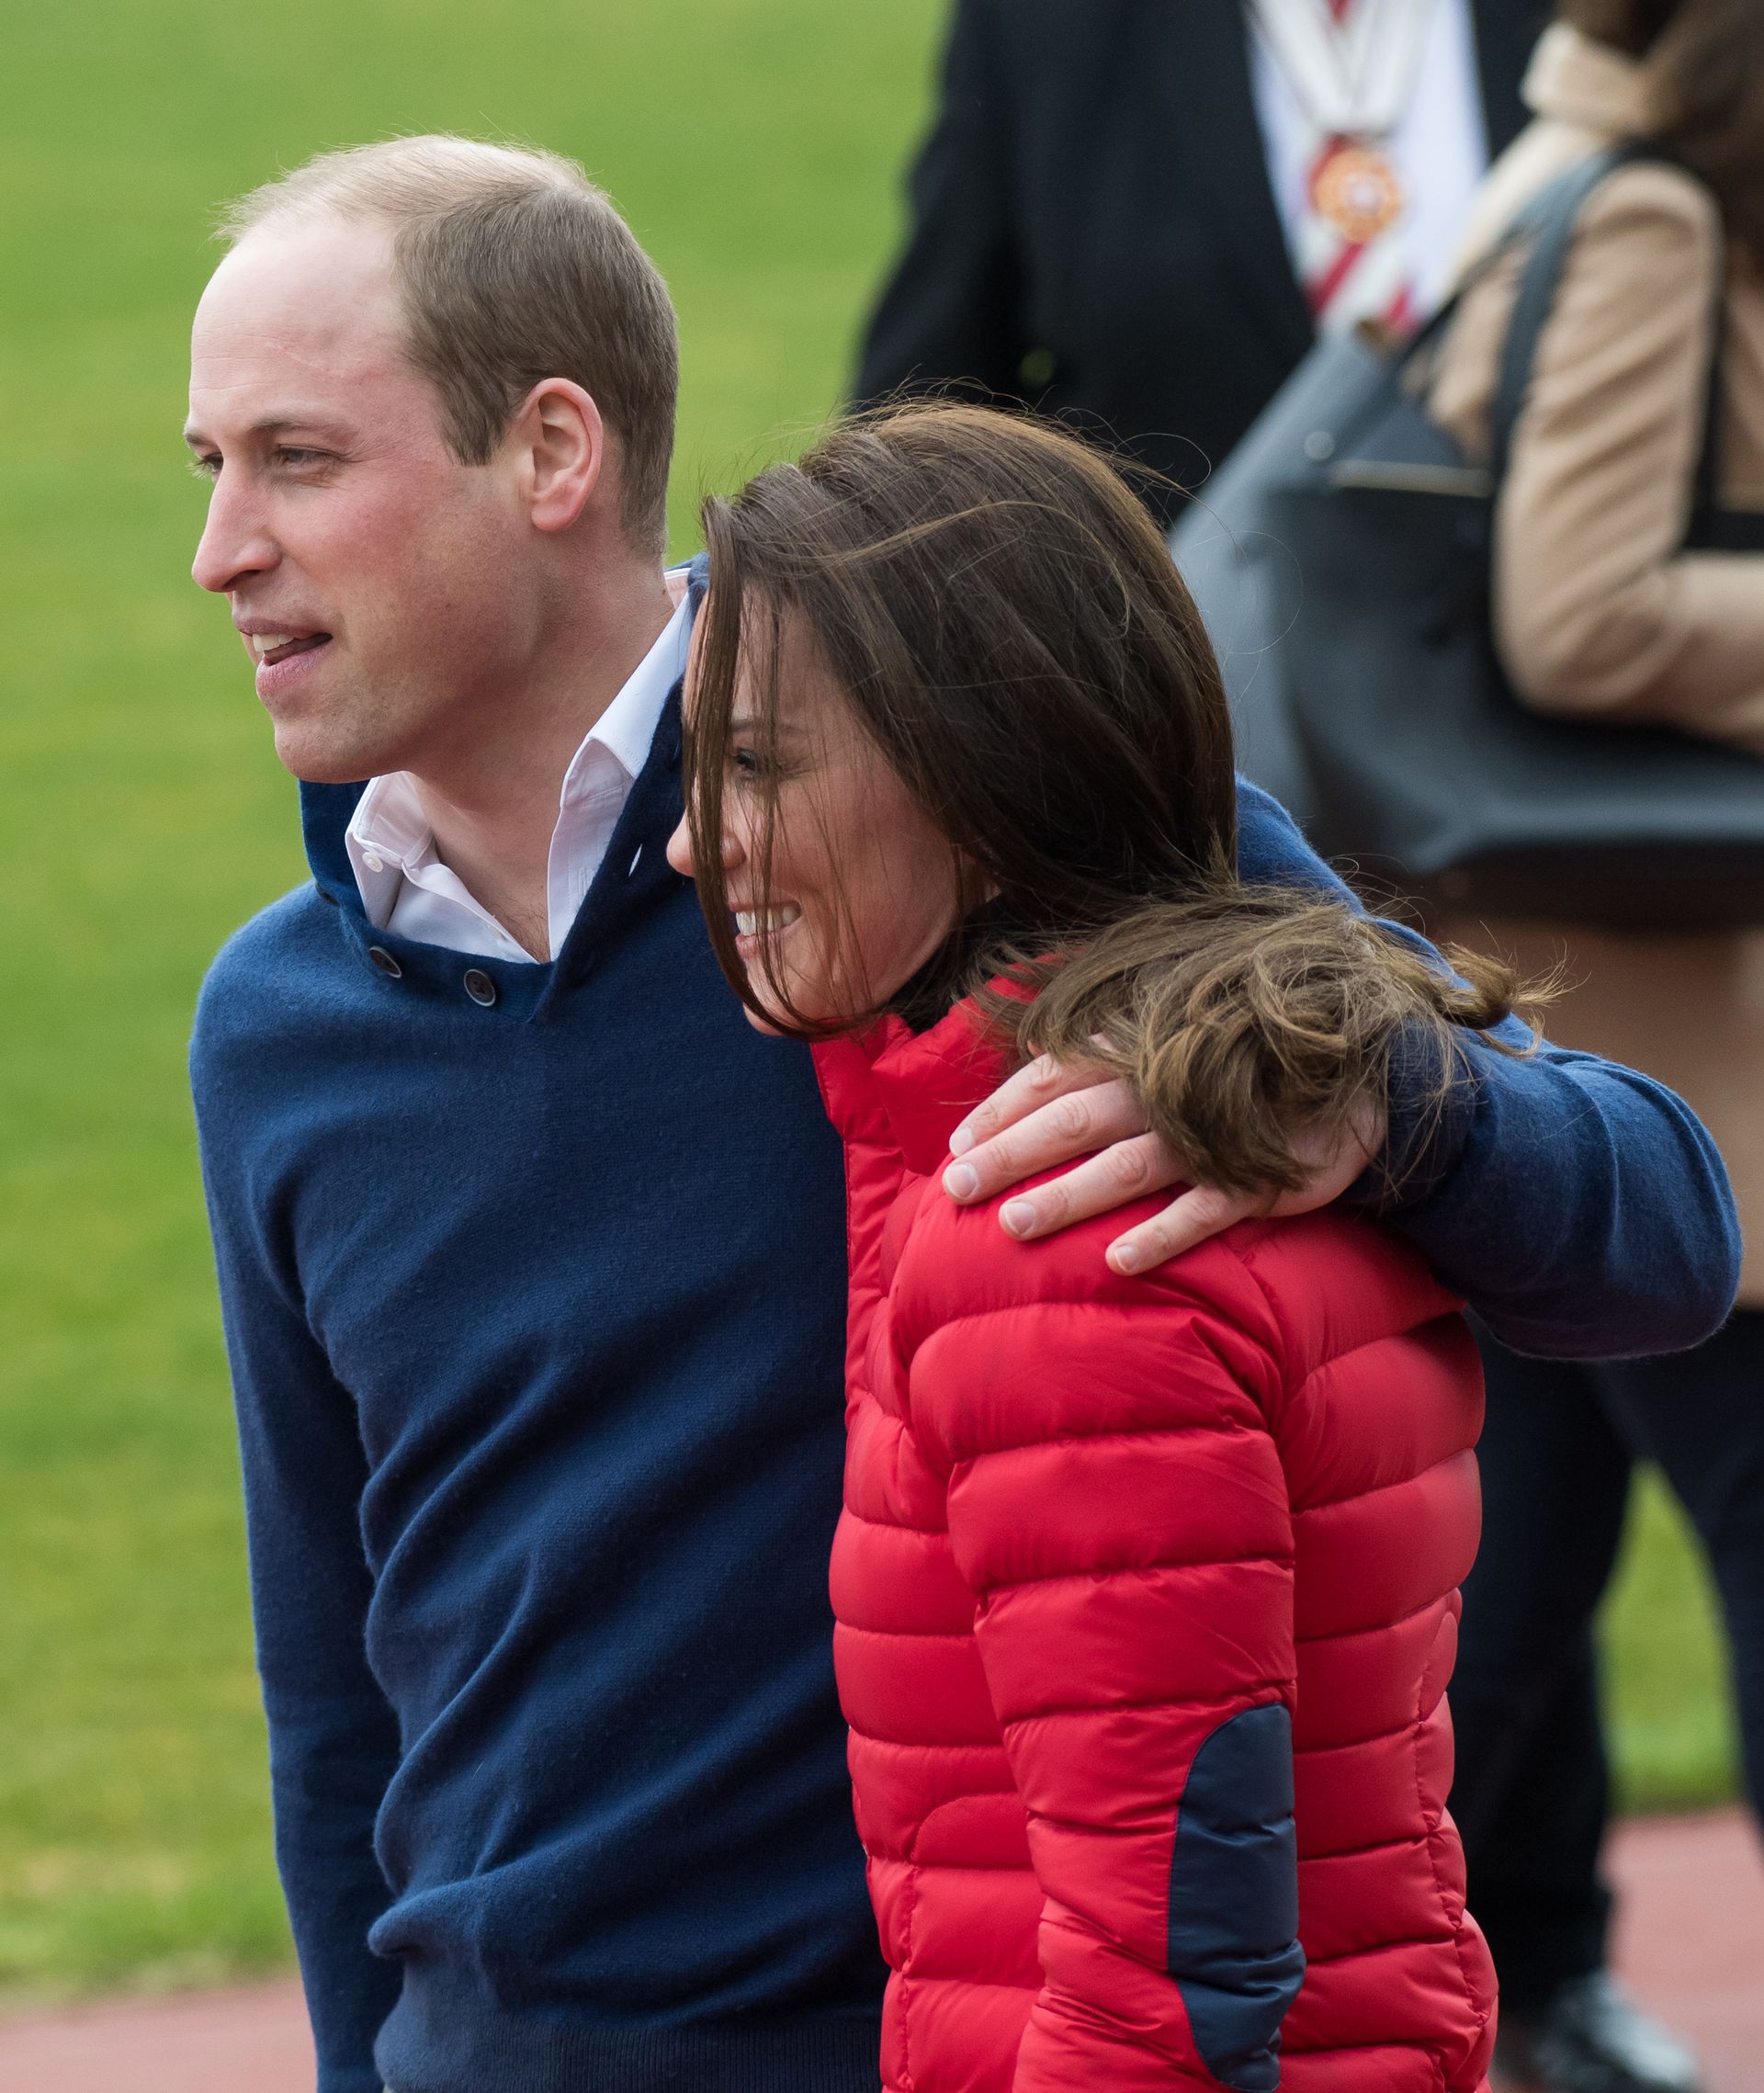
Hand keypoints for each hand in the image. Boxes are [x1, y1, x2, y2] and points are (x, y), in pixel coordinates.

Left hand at [942, 1054, 1385, 1274]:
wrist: (1355, 1080)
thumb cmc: (1237, 1071)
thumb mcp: (1172, 1048)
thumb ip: (1104, 1062)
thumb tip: (1026, 1084)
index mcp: (1140, 1052)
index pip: (1055, 1076)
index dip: (1002, 1109)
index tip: (955, 1146)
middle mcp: (1166, 1090)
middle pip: (1075, 1120)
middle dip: (1011, 1154)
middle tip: (956, 1188)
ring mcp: (1212, 1137)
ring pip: (1127, 1166)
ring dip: (1069, 1196)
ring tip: (1014, 1225)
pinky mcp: (1256, 1179)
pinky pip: (1204, 1211)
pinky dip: (1161, 1235)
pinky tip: (1119, 1262)